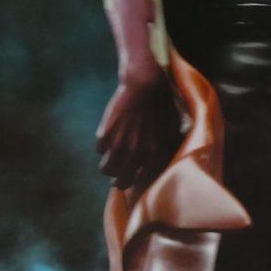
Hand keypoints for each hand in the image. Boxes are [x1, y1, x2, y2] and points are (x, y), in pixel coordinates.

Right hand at [95, 76, 180, 190]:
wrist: (146, 86)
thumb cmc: (162, 106)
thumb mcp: (171, 131)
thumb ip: (166, 150)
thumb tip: (164, 163)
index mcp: (154, 155)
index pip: (141, 182)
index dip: (135, 184)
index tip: (131, 181)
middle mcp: (136, 154)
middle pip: (121, 181)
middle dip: (118, 181)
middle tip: (116, 178)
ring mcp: (119, 145)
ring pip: (106, 169)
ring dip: (107, 167)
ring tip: (109, 162)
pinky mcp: (105, 134)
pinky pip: (99, 149)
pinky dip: (102, 146)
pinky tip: (108, 139)